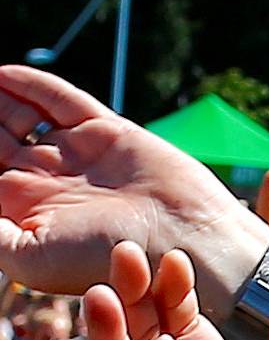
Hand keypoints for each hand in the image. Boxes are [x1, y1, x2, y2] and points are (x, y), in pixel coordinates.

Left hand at [0, 66, 262, 311]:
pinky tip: (1, 75)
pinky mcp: (105, 133)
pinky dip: (30, 85)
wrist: (181, 245)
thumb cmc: (108, 263)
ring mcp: (75, 155)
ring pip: (20, 116)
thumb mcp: (29, 259)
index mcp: (24, 212)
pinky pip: (59, 100)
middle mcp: (47, 181)